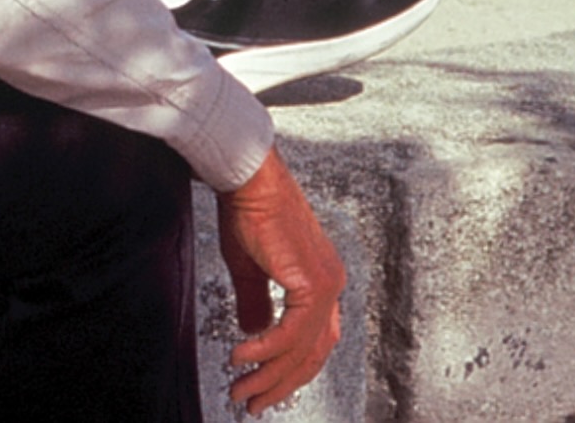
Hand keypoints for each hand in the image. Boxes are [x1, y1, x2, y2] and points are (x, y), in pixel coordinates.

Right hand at [217, 149, 345, 414]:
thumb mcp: (250, 265)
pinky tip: (242, 356)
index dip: (292, 368)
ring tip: (242, 390)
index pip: (315, 340)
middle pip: (312, 354)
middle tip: (252, 403)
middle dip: (279, 383)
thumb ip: (255, 301)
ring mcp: (326, 285)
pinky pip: (290, 332)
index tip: (267, 386)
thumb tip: (253, 331)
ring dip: (269, 375)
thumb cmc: (247, 208)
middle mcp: (332, 285)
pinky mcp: (311, 283)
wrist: (249, 175)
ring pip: (301, 349)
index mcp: (322, 279)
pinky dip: (265, 349)